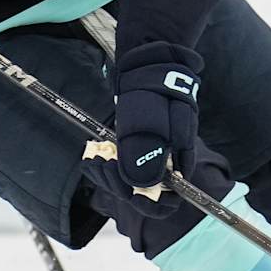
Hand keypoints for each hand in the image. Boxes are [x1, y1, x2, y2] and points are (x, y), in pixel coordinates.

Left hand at [85, 42, 202, 219]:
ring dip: (108, 178)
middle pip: (142, 195)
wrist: (150, 66)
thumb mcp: (153, 124)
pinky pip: (121, 169)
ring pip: (128, 184)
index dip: (147, 203)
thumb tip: (139, 187)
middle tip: (102, 166)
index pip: (166, 203)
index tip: (129, 192)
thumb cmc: (156, 92)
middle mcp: (165, 166)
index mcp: (178, 165)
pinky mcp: (136, 149)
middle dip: (119, 186)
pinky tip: (93, 157)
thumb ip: (147, 157)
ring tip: (94, 161)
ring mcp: (150, 158)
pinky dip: (105, 167)